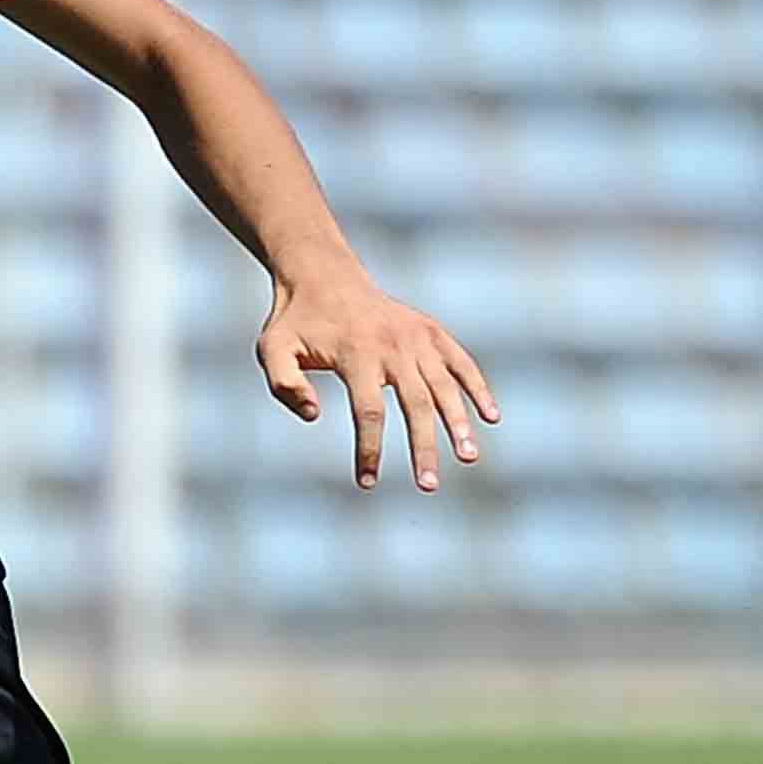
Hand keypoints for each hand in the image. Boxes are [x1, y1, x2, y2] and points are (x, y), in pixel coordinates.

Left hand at [258, 267, 497, 492]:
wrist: (323, 276)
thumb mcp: (271, 349)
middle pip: (415, 404)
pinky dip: (478, 387)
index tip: (367, 482)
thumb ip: (284, 384)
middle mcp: (393, 345)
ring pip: (445, 386)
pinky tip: (491, 417)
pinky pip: (462, 362)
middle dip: (424, 447)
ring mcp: (417, 336)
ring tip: (468, 457)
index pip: (369, 410)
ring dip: (458, 423)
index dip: (369, 449)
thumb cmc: (295, 322)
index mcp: (355, 353)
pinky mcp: (431, 331)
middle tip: (428, 486)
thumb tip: (315, 416)